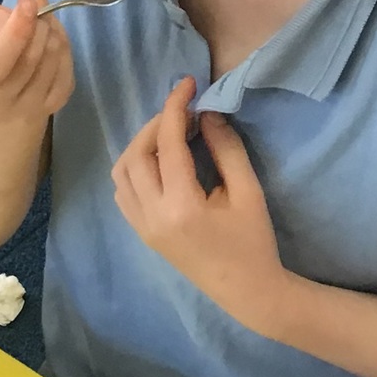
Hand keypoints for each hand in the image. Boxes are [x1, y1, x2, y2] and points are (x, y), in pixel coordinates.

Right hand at [0, 0, 72, 128]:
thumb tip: (29, 2)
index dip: (15, 32)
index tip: (29, 2)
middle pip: (29, 58)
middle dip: (37, 22)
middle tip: (34, 3)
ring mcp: (27, 111)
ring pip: (51, 60)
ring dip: (52, 30)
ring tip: (41, 19)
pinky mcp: (51, 109)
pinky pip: (67, 71)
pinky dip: (64, 47)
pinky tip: (51, 38)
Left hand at [112, 78, 288, 331]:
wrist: (247, 291)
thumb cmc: (254, 241)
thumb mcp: (248, 191)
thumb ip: (226, 148)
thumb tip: (206, 113)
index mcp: (181, 206)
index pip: (167, 144)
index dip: (175, 107)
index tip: (188, 84)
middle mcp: (153, 216)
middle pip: (136, 154)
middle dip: (156, 124)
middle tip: (183, 111)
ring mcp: (143, 228)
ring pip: (122, 173)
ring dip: (140, 145)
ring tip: (170, 133)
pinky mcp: (143, 234)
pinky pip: (124, 192)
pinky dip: (134, 167)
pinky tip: (159, 160)